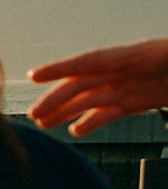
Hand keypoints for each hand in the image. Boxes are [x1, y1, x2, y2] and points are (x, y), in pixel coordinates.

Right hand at [26, 37, 167, 135]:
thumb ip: (164, 60)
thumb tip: (123, 76)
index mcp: (138, 56)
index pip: (93, 60)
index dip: (62, 68)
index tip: (34, 76)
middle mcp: (128, 71)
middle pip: (85, 83)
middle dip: (58, 98)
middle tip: (34, 116)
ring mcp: (131, 85)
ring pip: (91, 98)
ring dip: (67, 111)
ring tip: (44, 124)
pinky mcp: (138, 100)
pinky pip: (109, 111)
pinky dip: (92, 121)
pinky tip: (76, 131)